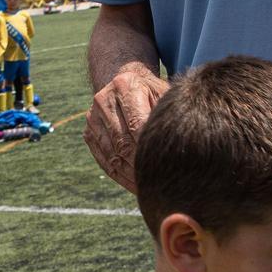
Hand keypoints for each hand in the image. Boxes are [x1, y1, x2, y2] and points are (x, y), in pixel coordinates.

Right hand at [85, 66, 167, 192]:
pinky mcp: (89, 132)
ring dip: (130, 174)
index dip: (149, 148)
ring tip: (149, 188)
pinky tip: (134, 185)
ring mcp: (93, 117)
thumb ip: (169, 115)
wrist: (125, 83)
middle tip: (159, 184)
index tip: (166, 167)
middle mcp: (104, 99)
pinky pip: (103, 159)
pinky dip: (119, 175)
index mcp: (125, 86)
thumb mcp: (164, 95)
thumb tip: (183, 143)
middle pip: (123, 142)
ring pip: (112, 154)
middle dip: (140, 165)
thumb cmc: (153, 92)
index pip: (137, 124)